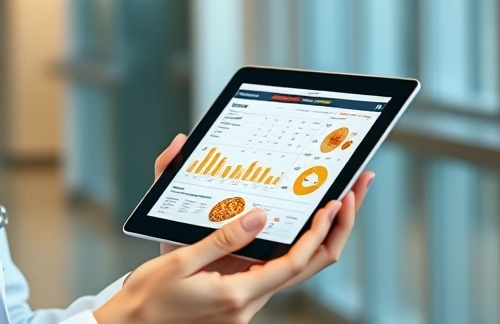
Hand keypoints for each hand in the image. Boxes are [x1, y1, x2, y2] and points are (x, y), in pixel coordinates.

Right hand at [92, 198, 343, 323]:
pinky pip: (273, 271)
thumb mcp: (180, 260)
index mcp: (237, 295)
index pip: (294, 263)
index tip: (334, 203)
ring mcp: (245, 306)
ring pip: (294, 270)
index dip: (319, 232)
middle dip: (336, 230)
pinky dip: (290, 245)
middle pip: (308, 267)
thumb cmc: (147, 296)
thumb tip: (258, 215)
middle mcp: (248, 304)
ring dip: (316, 237)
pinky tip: (289, 223)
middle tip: (352, 193)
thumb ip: (222, 238)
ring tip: (331, 203)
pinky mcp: (236, 301)